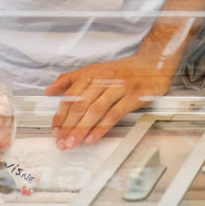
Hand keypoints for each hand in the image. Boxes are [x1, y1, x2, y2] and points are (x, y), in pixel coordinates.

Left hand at [46, 52, 173, 149]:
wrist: (154, 63)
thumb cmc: (124, 70)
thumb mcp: (96, 69)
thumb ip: (71, 79)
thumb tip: (50, 89)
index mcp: (92, 73)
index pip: (71, 96)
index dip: (61, 114)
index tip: (55, 129)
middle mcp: (104, 79)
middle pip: (81, 104)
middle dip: (68, 125)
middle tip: (61, 141)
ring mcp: (119, 87)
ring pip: (95, 110)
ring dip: (81, 128)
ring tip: (72, 142)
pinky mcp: (133, 96)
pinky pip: (114, 114)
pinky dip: (102, 127)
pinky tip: (93, 137)